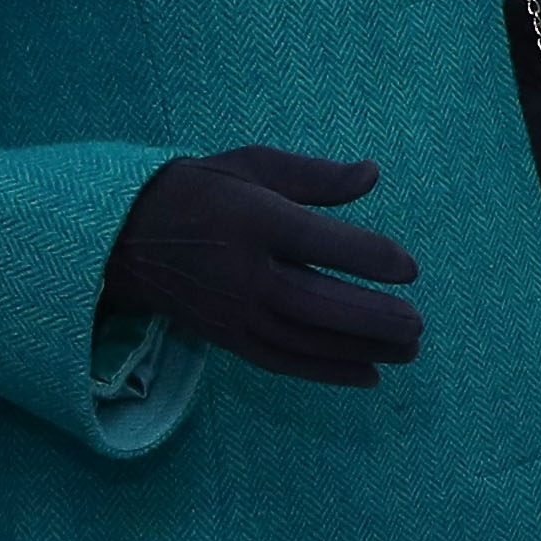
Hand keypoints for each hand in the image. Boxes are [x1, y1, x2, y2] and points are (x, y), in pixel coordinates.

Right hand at [103, 147, 422, 385]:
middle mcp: (244, 271)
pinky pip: (281, 361)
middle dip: (372, 318)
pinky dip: (326, 372)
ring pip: (304, 339)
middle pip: (316, 302)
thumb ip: (316, 176)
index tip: (409, 268)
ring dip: (360, 349)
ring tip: (408, 350)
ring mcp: (234, 310)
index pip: (318, 242)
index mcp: (253, 220)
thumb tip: (373, 174)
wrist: (123, 237)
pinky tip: (368, 375)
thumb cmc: (200, 192)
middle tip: (417, 323)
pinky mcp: (226, 336)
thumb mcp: (252, 165)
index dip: (368, 257)